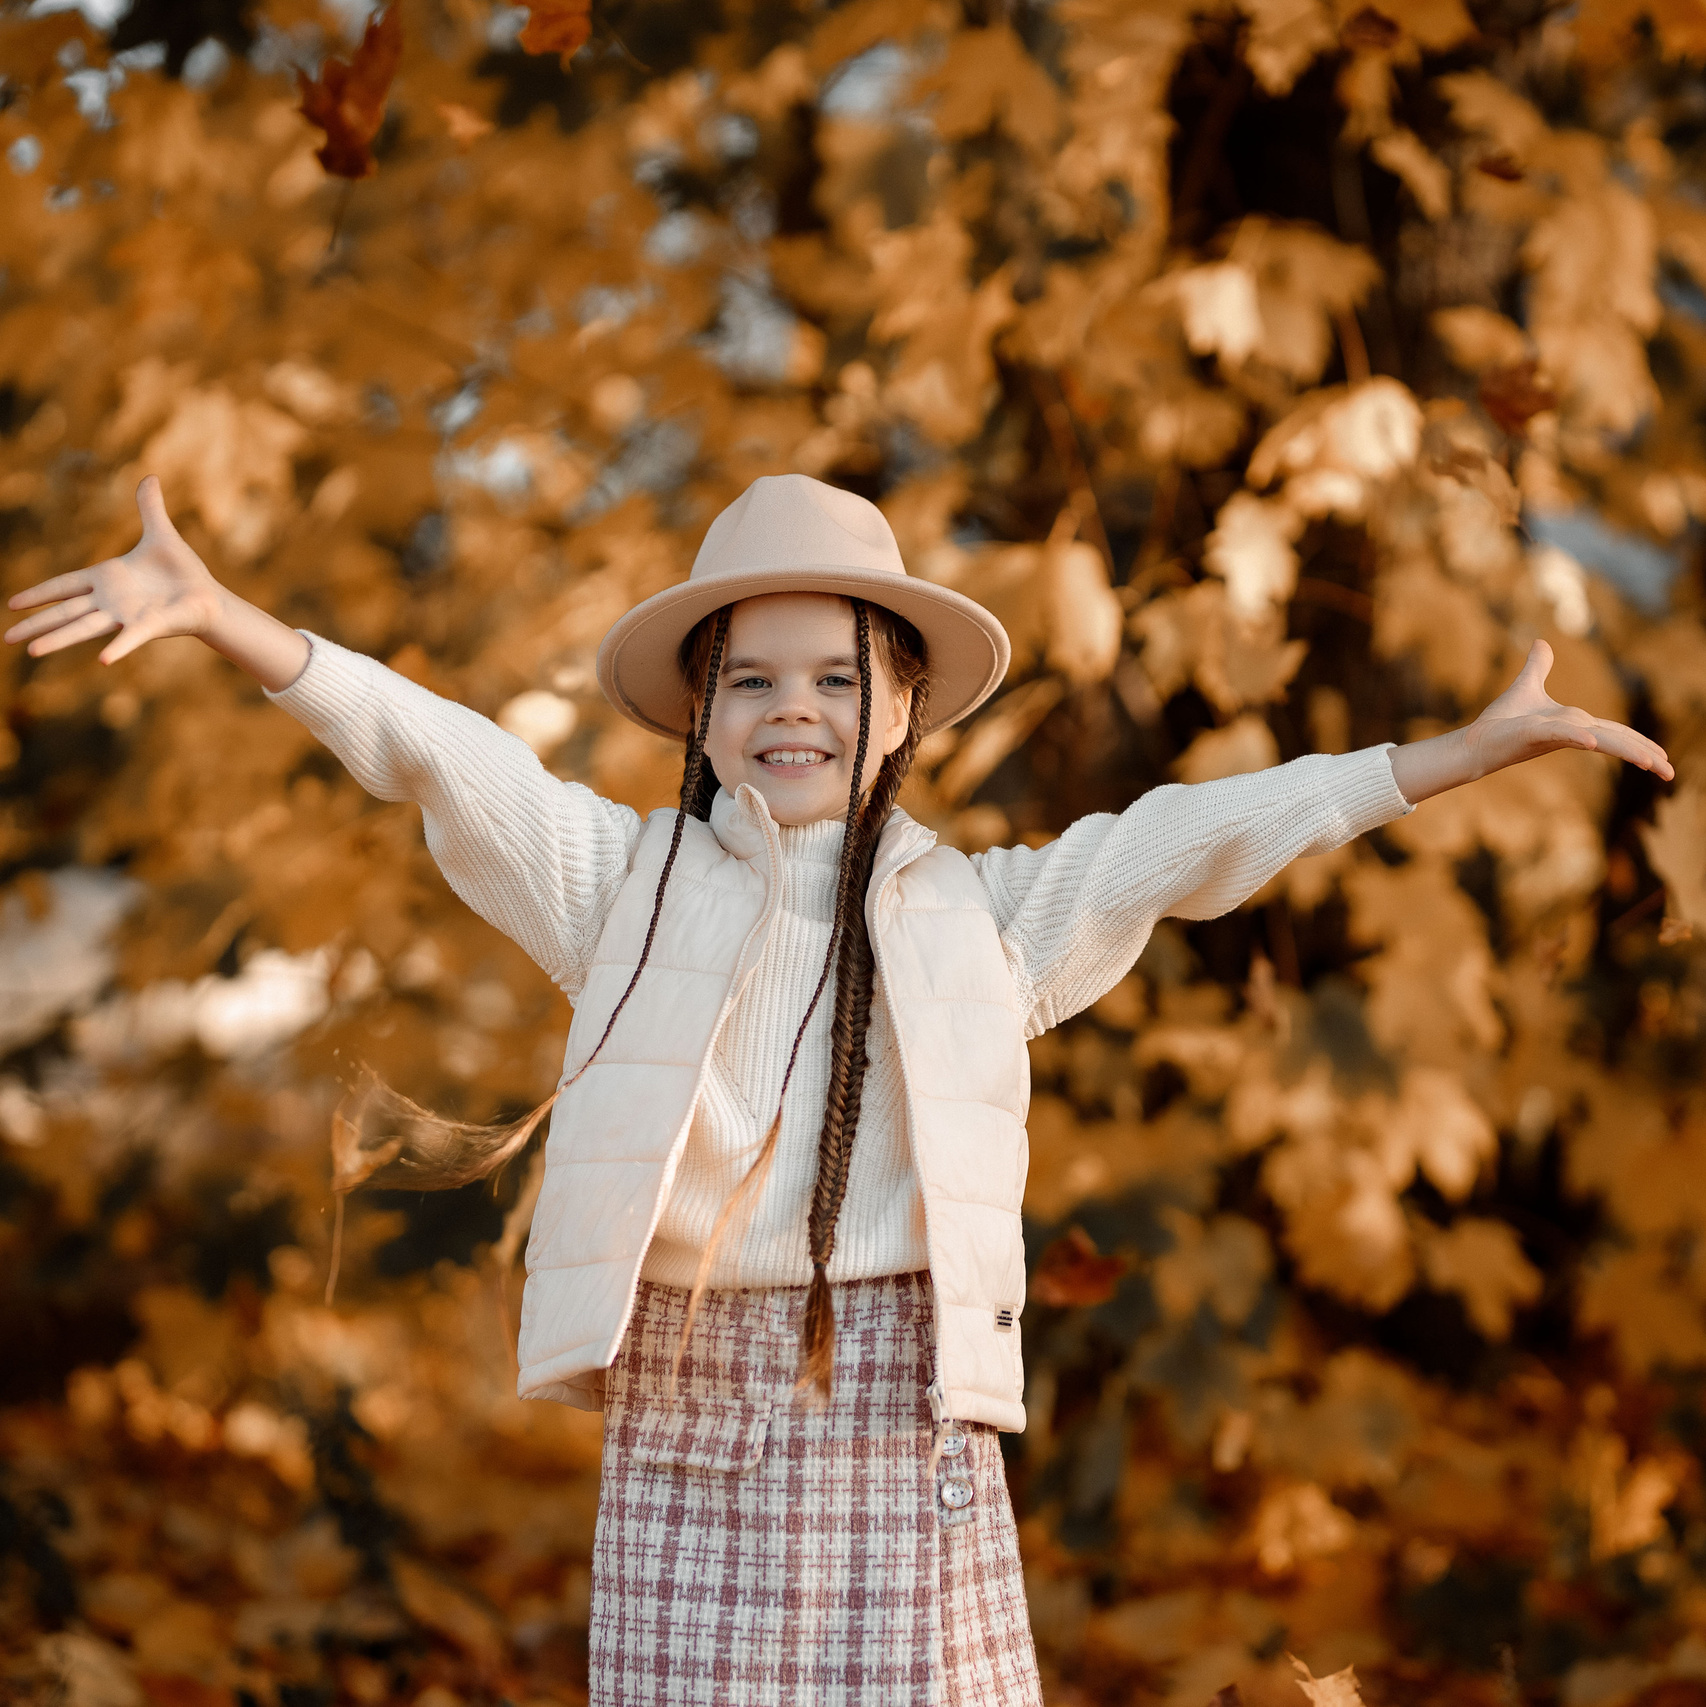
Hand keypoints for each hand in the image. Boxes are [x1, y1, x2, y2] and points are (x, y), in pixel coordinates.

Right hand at [6, 475, 221, 665]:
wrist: (210, 598)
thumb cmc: (183, 572)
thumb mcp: (162, 535)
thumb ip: (150, 509)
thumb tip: (150, 476)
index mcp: (107, 579)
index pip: (64, 586)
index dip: (39, 594)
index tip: (12, 604)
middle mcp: (110, 602)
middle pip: (64, 613)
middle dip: (36, 625)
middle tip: (6, 638)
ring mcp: (127, 616)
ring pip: (85, 628)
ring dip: (59, 638)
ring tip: (33, 651)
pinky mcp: (150, 626)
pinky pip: (130, 638)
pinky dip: (118, 648)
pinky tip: (103, 661)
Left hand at [1390, 639, 1673, 804]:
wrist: (1474, 740)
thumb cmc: (1501, 722)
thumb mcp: (1526, 687)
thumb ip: (1538, 667)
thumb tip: (1541, 643)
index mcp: (1576, 723)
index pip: (1616, 733)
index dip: (1640, 742)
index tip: (1664, 757)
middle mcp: (1571, 732)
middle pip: (1616, 740)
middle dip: (1645, 754)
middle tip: (1670, 772)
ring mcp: (1555, 735)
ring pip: (1599, 740)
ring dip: (1626, 750)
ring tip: (1653, 763)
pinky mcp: (1535, 735)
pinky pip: (1563, 734)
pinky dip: (1579, 736)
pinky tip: (1592, 741)